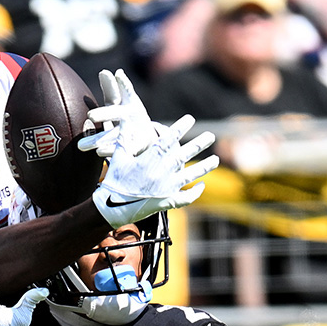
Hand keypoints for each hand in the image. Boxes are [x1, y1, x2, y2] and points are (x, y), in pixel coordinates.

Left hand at [78, 69, 156, 157]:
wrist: (148, 141)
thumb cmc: (129, 117)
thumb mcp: (122, 103)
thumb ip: (112, 89)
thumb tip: (104, 72)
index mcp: (130, 103)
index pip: (124, 91)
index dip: (119, 84)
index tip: (111, 74)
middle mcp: (133, 117)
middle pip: (117, 114)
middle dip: (105, 114)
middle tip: (90, 115)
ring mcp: (135, 133)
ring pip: (115, 136)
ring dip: (100, 139)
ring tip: (82, 144)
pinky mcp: (134, 149)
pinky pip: (121, 151)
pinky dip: (110, 152)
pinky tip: (98, 153)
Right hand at [93, 114, 218, 228]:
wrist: (110, 208)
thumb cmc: (114, 180)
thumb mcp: (118, 157)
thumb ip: (125, 137)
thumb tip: (127, 117)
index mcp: (149, 160)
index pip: (168, 140)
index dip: (180, 128)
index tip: (190, 118)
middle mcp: (160, 173)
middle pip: (184, 156)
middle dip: (198, 144)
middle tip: (211, 135)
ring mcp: (165, 188)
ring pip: (190, 176)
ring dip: (204, 167)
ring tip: (216, 159)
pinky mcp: (166, 201)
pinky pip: (185, 197)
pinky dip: (195, 192)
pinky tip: (202, 185)